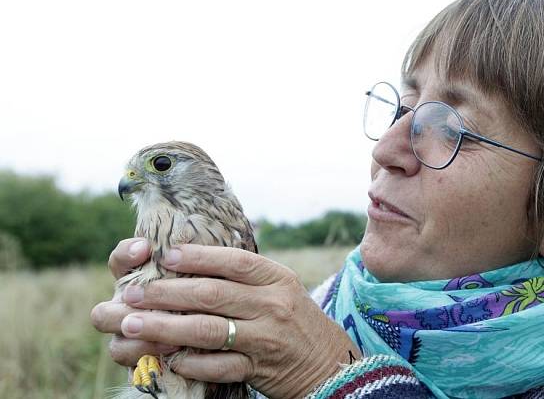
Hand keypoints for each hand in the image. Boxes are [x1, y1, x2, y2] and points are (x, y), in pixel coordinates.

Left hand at [91, 239, 361, 398]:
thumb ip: (245, 277)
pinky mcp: (261, 369)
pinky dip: (192, 363)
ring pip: (208, 329)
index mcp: (277, 278)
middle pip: (212, 294)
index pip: (234, 261)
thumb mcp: (280, 289)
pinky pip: (220, 366)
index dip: (198, 257)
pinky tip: (170, 359)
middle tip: (132, 294)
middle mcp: (274, 305)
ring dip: (166, 326)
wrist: (329, 362)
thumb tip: (189, 260)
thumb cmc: (294, 320)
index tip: (166, 255)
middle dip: (166, 292)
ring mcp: (267, 338)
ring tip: (133, 324)